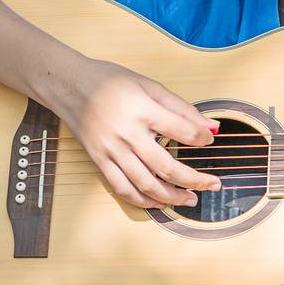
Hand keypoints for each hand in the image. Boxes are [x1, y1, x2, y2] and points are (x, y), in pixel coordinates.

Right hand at [52, 57, 222, 209]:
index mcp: (143, 110)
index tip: (210, 140)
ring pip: (145, 184)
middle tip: (214, 184)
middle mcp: (127, 134)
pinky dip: (143, 201)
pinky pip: (122, 188)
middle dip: (195, 179)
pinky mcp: (99, 161)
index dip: (201, 139)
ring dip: (172, 197)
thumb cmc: (110, 81)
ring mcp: (111, 151)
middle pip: (166, 166)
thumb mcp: (150, 85)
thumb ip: (182, 108)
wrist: (69, 84)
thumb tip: (212, 127)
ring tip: (191, 199)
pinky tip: (160, 202)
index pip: (182, 131)